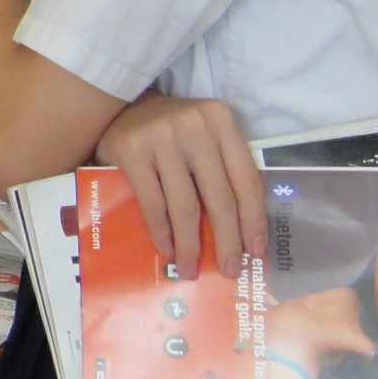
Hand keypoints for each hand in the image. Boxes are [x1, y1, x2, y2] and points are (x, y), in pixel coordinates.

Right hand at [94, 96, 265, 277]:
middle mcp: (195, 126)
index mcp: (221, 121)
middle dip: (226, 240)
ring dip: (189, 244)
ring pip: (185, 205)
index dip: (253, 219)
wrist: (121, 108)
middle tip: (229, 271)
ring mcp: (162, 138)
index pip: (246, 179)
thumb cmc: (172, 132)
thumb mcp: (205, 136)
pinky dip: (161, 230)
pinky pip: (152, 203)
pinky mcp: (132, 151)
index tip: (255, 252)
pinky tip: (166, 248)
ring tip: (191, 268)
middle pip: (219, 196)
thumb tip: (239, 230)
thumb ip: (222, 168)